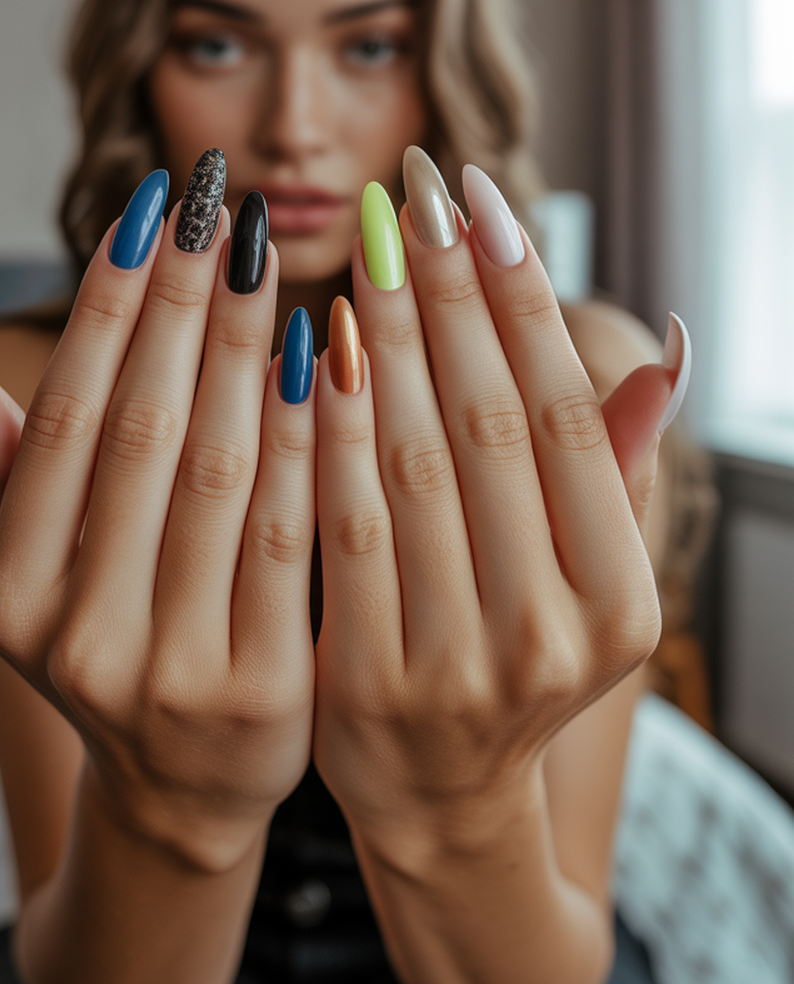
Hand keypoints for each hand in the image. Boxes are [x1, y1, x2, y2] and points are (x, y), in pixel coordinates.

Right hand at [0, 164, 316, 868]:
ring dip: (243, 344)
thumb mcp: (40, 571)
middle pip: (143, 429)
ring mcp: (170, 670)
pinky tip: (327, 349)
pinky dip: (305, 435)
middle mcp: (78, 635)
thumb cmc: (116, 640)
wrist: (187, 792)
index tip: (149, 207)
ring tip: (267, 248)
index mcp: (12, 594)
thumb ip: (7, 465)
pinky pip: (291, 532)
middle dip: (181, 299)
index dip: (109, 304)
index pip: (67, 417)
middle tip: (219, 200)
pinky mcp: (266, 692)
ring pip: (218, 469)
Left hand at [312, 155, 686, 846]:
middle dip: (447, 287)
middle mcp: (554, 635)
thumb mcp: (591, 578)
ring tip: (364, 236)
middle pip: (490, 420)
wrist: (439, 797)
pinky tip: (316, 339)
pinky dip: (330, 423)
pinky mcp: (366, 680)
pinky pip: (341, 519)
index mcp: (623, 599)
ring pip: (415, 458)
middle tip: (411, 187)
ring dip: (386, 332)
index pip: (569, 412)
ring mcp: (459, 664)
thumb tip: (666, 343)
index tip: (478, 196)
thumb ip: (616, 466)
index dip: (521, 295)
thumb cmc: (517, 654)